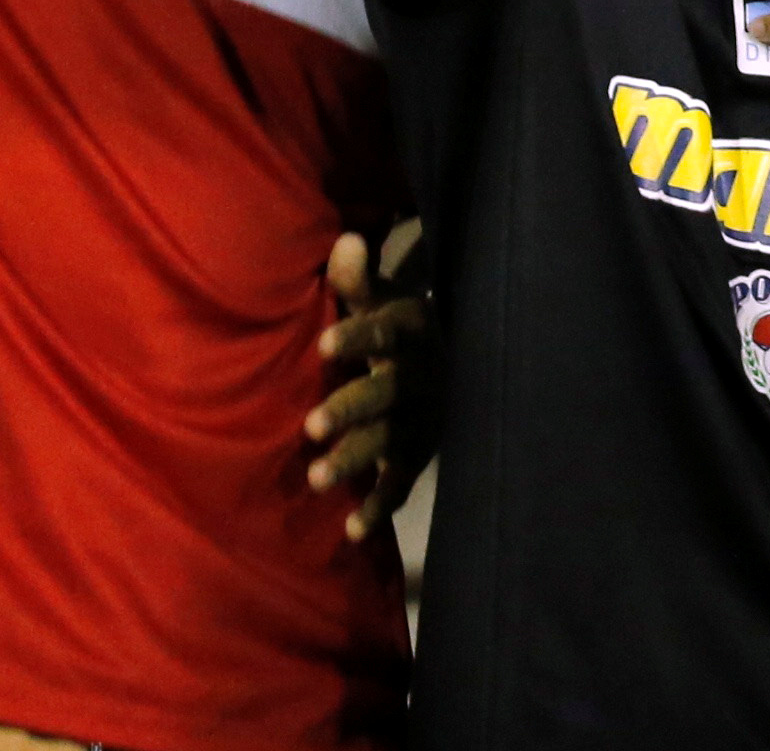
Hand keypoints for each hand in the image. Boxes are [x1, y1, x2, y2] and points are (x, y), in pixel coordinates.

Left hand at [306, 221, 431, 541]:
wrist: (459, 364)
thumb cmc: (400, 326)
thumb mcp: (385, 297)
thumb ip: (359, 279)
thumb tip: (344, 240)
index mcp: (410, 333)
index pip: (384, 332)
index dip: (357, 338)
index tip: (322, 345)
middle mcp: (419, 378)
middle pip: (382, 395)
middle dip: (349, 410)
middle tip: (310, 427)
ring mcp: (422, 420)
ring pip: (387, 442)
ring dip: (354, 460)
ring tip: (317, 478)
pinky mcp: (420, 454)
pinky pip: (401, 483)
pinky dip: (379, 506)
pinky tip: (352, 529)